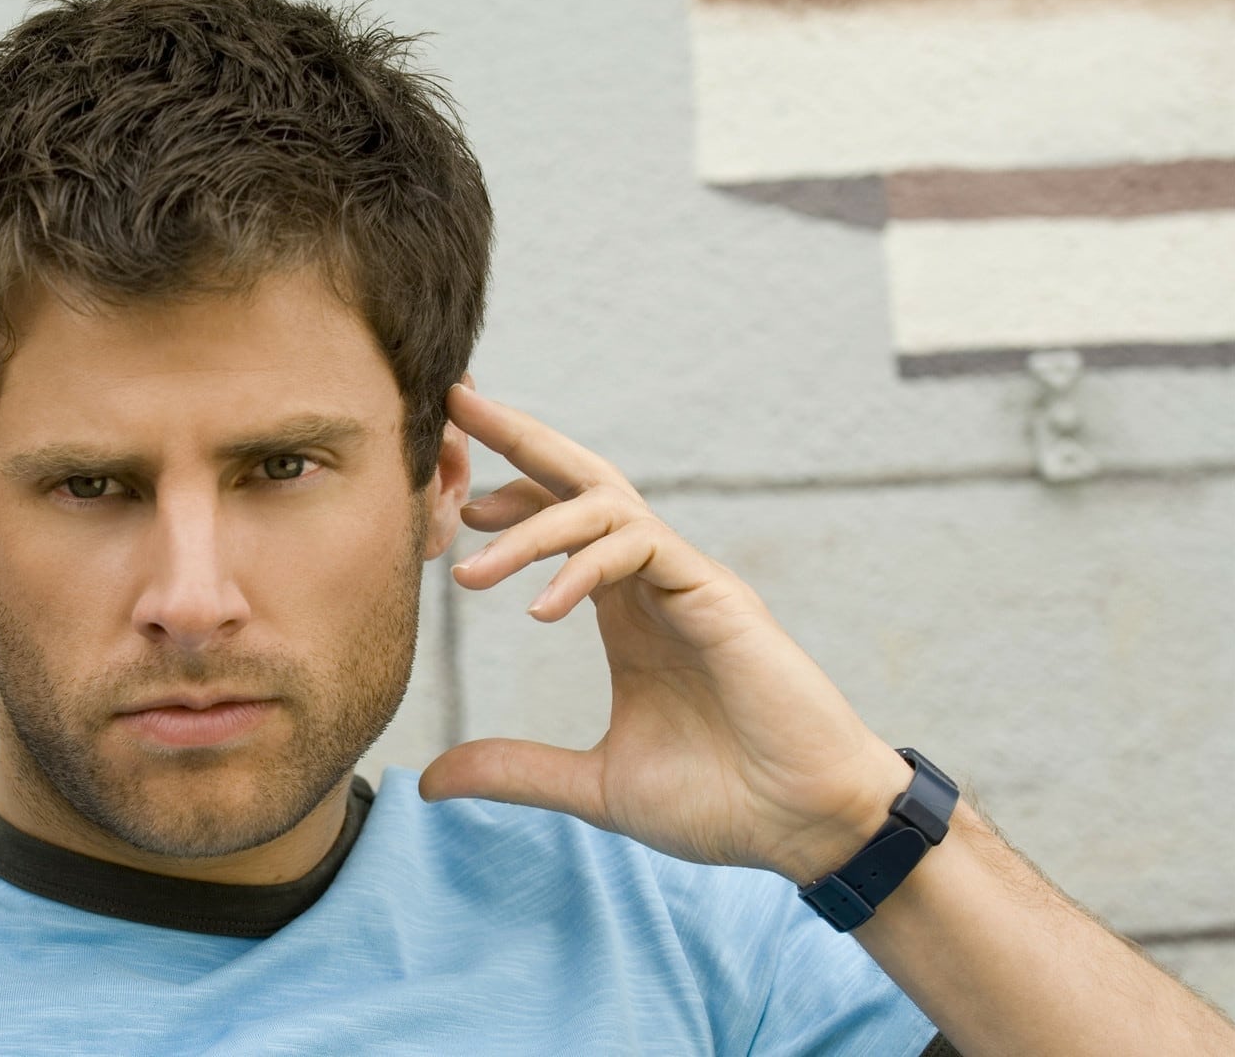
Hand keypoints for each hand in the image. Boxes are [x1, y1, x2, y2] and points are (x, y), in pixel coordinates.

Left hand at [419, 384, 909, 882]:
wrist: (805, 827)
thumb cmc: (720, 801)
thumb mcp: (595, 786)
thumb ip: (515, 771)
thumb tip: (429, 780)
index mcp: (627, 610)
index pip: (563, 520)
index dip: (508, 499)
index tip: (453, 509)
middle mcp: (654, 581)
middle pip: (583, 478)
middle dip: (518, 437)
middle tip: (455, 406)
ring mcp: (688, 582)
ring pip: (604, 505)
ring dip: (531, 526)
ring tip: (471, 574)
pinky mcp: (719, 597)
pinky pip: (642, 547)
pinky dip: (584, 566)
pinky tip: (543, 609)